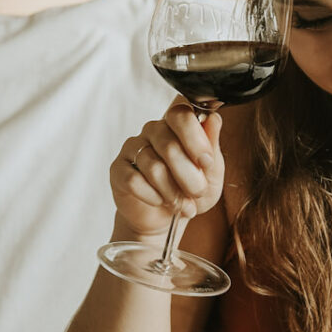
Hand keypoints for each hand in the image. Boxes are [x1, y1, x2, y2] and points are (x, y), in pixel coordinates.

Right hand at [110, 101, 223, 241]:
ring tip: (182, 204)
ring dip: (173, 192)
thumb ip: (212, 145)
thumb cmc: (190, 190)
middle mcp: (153, 130)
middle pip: (169, 145)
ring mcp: (133, 148)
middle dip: (189, 176)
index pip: (181, 113)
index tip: (206, 161)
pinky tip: (160, 201)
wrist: (167, 218)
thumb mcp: (211, 172)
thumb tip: (213, 118)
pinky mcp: (118, 169)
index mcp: (177, 125)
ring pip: (153, 168)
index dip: (196, 138)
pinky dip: (152, 196)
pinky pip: (134, 181)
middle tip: (198, 191)